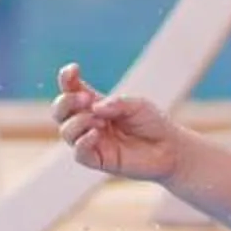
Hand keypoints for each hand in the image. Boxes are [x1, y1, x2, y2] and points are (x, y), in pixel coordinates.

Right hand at [52, 63, 184, 181]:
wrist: (170, 149)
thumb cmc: (153, 123)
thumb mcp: (138, 105)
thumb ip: (117, 103)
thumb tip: (94, 107)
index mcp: (96, 105)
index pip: (72, 90)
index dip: (67, 79)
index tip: (72, 70)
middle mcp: (89, 122)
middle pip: (61, 111)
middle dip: (66, 101)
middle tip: (85, 99)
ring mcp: (92, 141)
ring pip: (66, 131)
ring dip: (78, 122)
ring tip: (100, 121)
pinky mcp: (98, 160)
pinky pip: (79, 153)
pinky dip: (83, 142)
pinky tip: (96, 133)